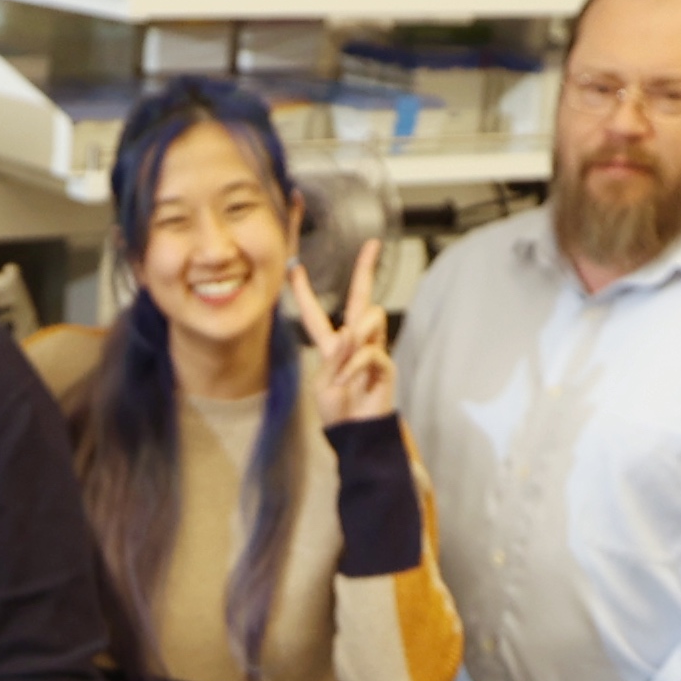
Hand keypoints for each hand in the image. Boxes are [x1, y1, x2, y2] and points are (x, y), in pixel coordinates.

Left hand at [289, 249, 394, 426]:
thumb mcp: (323, 384)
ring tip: (345, 373)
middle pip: (361, 297)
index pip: (316, 313)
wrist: (355, 435)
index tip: (295, 267)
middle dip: (365, 269)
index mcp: (331, 345)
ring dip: (354, 343)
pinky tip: (352, 382)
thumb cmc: (337, 412)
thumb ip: (334, 357)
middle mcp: (355, 341)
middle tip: (372, 244)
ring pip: (370, 319)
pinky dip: (356, 367)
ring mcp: (372, 349)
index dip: (303, 292)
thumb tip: (349, 332)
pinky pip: (370, 353)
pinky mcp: (385, 364)